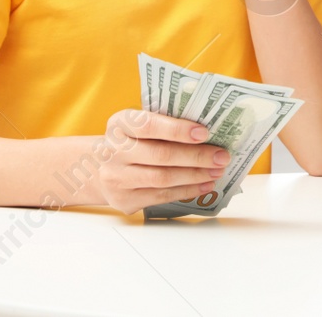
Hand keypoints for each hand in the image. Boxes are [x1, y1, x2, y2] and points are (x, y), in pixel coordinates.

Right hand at [96, 109, 231, 214]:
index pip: (148, 125)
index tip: (204, 132)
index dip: (177, 129)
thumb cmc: (132, 141)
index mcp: (119, 124)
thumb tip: (208, 131)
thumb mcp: (138, 125)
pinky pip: (161, 196)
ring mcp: (116, 178)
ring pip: (163, 178)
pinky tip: (205, 184)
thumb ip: (164, 123)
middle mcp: (113, 151)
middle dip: (196, 156)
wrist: (100, 167)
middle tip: (221, 155)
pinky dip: (187, 190)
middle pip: (160, 155)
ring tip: (217, 170)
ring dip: (195, 175)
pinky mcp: (124, 200)